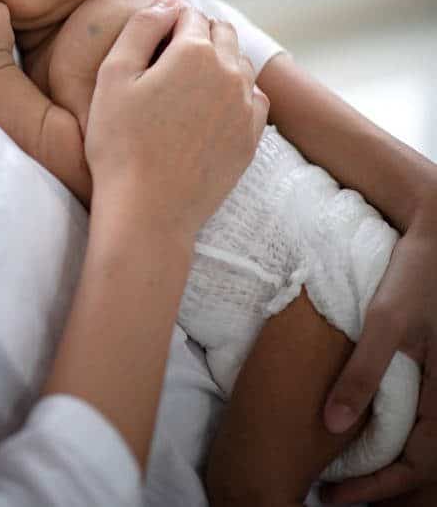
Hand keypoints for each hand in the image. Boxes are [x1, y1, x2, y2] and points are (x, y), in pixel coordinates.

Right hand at [84, 0, 268, 240]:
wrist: (148, 211)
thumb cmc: (120, 142)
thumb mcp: (114, 74)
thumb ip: (143, 26)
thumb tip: (169, 0)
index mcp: (196, 51)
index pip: (187, 14)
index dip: (166, 22)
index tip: (149, 44)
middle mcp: (231, 73)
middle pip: (221, 33)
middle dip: (197, 36)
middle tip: (165, 61)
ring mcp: (246, 108)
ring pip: (240, 64)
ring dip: (219, 62)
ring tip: (185, 86)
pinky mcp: (251, 138)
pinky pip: (253, 99)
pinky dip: (236, 93)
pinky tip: (211, 109)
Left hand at [320, 193, 436, 503]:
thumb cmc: (415, 274)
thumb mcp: (385, 321)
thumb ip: (362, 373)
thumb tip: (333, 424)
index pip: (417, 465)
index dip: (377, 487)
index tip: (335, 496)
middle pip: (425, 463)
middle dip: (384, 486)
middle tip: (338, 495)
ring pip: (426, 441)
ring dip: (392, 464)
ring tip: (350, 473)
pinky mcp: (436, 366)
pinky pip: (423, 416)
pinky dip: (398, 435)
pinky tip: (369, 430)